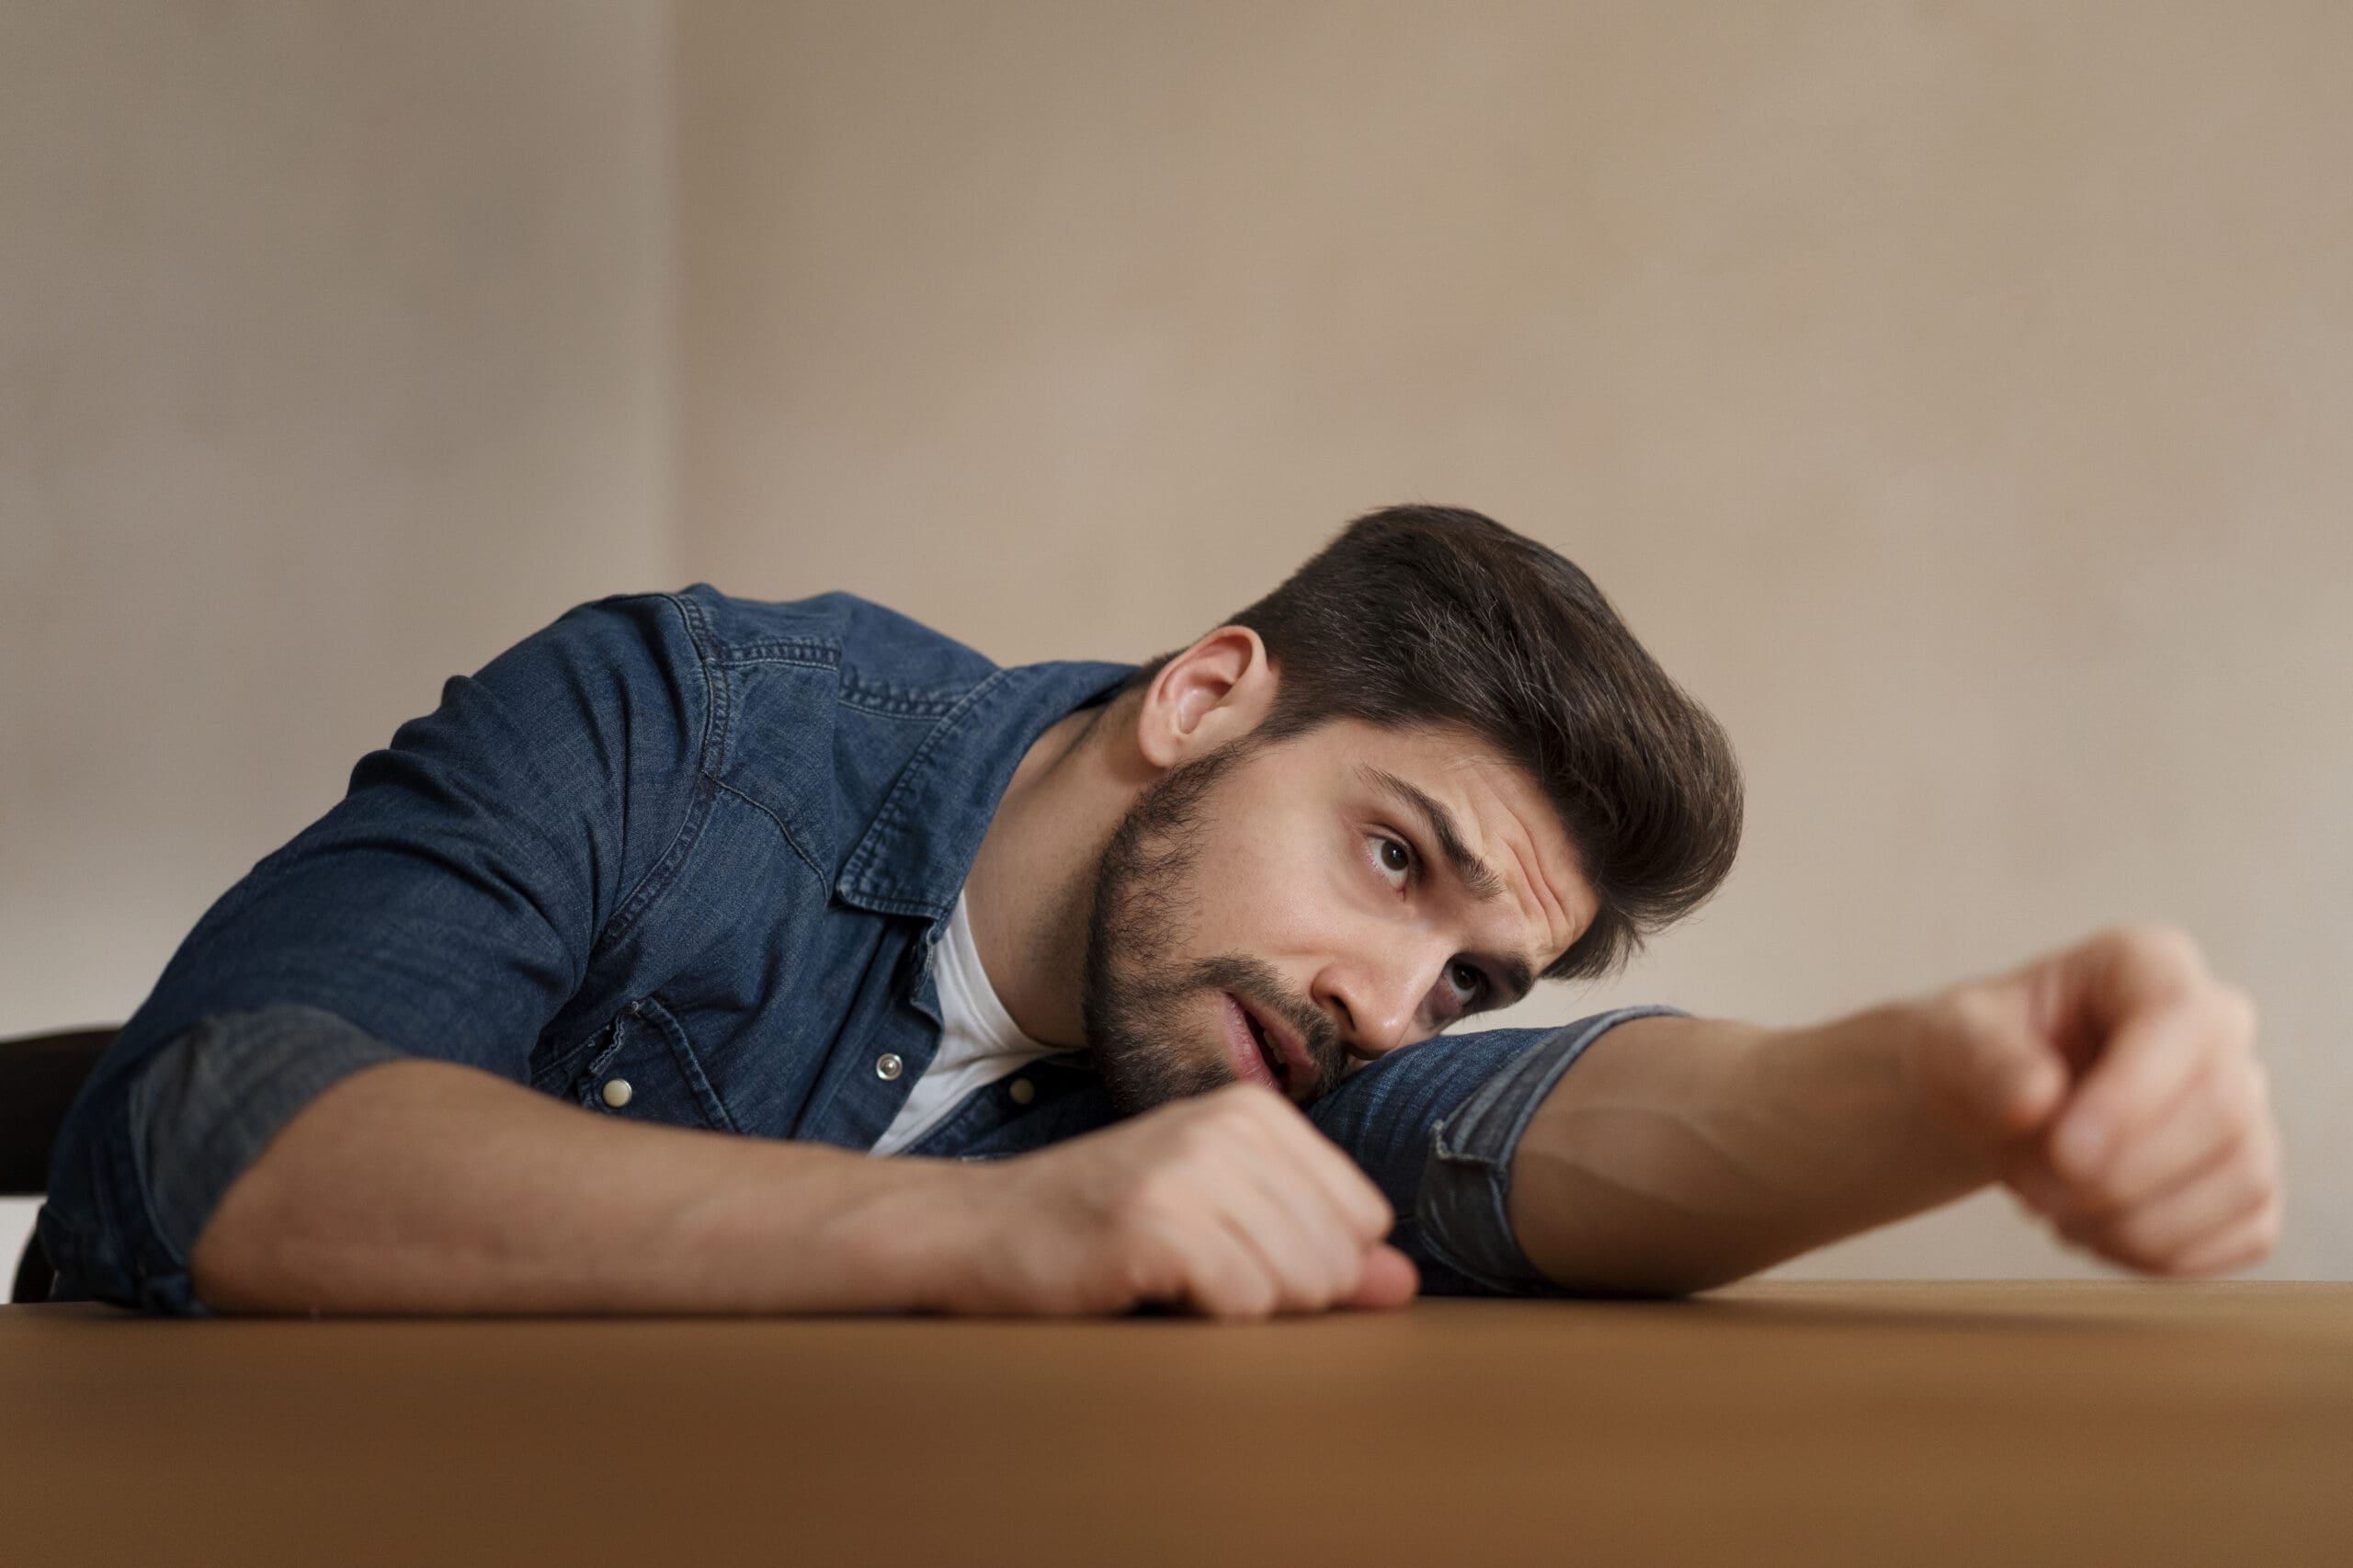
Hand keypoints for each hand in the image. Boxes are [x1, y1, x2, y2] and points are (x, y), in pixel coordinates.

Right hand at [933, 1082, 1418, 1319]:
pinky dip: (1202, 1320)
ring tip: (1171, 1279)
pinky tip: (1149, 1289)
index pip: (1362, 1219)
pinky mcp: (1153, 1224)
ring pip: (1296, 1284)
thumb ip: (1317, 1248)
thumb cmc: (1101, 1228)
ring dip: (1237, 1309)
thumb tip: (1401, 1284)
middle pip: (1336, 1258)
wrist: (977, 1231)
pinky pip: (1242, 1306)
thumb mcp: (1218, 1220)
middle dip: (1277, 1293)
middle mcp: (1228, 1125)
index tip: (1230, 1249)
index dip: (1308, 1262)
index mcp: (1253, 1111)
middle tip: (1193, 1271)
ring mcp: (1189, 1169)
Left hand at [1913, 925, 2281, 1274]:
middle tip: (2027, 1188)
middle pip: (2222, 1108)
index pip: (2180, 1017)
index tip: (2062, 1150)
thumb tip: (2037, 1097)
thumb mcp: (1950, 1040)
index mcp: (2146, 966)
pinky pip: (2248, 1231)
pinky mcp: (2248, 1180)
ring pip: (2244, 1175)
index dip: (2132, 1094)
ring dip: (2136, 1220)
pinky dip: (2162, 1252)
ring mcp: (2244, 1105)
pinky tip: (2090, 1232)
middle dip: (2120, 1172)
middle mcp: (2216, 1026)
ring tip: (2047, 1207)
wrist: (1990, 1105)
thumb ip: (1981, 1058)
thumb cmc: (1976, 1056)